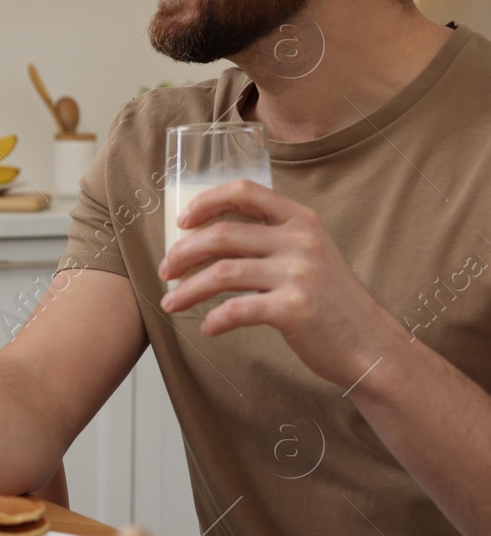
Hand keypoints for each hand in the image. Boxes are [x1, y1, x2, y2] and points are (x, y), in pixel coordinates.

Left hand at [158, 179, 402, 386]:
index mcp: (300, 220)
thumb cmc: (329, 301)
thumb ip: (271, 240)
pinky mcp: (294, 308)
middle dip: (182, 254)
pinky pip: (237, 309)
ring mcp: (298, 274)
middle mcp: (300, 240)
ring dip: (187, 290)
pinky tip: (207, 327)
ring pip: (221, 274)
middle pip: (221, 235)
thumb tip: (207, 241)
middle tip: (165, 272)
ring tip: (171, 303)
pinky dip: (214, 319)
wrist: (370, 343)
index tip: (181, 222)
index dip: (206, 202)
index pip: (245, 192)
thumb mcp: (309, 255)